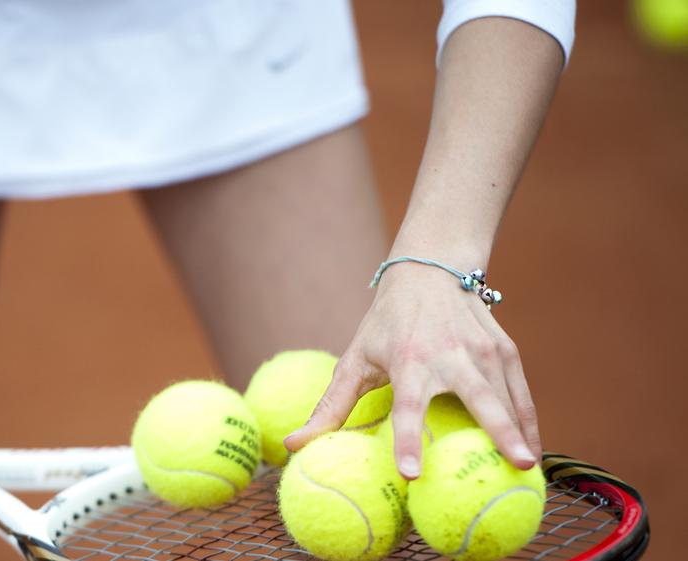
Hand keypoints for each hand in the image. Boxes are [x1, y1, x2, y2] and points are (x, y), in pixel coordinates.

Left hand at [284, 264, 539, 478]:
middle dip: (500, 430)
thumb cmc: (386, 323)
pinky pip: (521, 394)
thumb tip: (293, 446)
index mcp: (409, 359)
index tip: (411, 473)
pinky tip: (534, 452)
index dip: (406, 439)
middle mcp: (451, 354)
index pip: (407, 406)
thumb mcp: (355, 358)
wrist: (430, 269)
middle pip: (480, 397)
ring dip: (522, 434)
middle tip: (516, 466)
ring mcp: (484, 350)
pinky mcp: (505, 349)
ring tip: (529, 473)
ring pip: (508, 397)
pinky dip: (530, 422)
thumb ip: (330, 406)